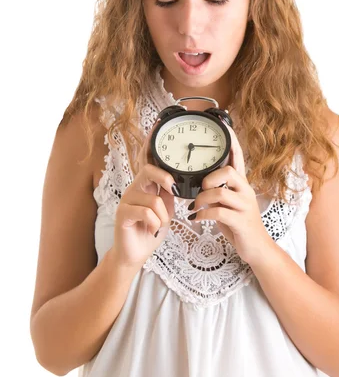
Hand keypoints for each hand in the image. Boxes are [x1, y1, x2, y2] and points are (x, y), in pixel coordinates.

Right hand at [113, 120, 177, 267]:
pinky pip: (146, 212)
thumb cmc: (151, 229)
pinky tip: (151, 228)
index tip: (159, 123)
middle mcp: (135, 188)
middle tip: (172, 190)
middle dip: (164, 179)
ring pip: (153, 198)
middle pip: (149, 170)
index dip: (152, 142)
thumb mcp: (166, 208)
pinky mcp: (122, 214)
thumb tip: (178, 182)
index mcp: (146, 184)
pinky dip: (154, 222)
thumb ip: (169, 193)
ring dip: (163, 216)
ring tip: (159, 224)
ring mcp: (126, 200)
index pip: (148, 159)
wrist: (136, 253)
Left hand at [188, 124, 269, 263]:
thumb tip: (201, 182)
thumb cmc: (240, 225)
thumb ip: (219, 191)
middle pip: (229, 172)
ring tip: (195, 207)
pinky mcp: (241, 222)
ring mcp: (245, 207)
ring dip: (203, 199)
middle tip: (200, 190)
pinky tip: (197, 218)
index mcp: (242, 185)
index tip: (224, 125)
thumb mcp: (229, 204)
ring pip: (221, 193)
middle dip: (209, 178)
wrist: (257, 249)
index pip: (238, 158)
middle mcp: (246, 192)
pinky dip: (204, 215)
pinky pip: (219, 212)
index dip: (232, 142)